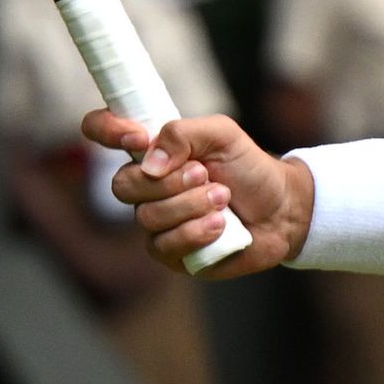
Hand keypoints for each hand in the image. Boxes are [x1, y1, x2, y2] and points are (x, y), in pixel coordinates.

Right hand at [82, 109, 311, 275]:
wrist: (282, 208)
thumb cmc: (249, 168)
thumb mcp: (223, 134)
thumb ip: (184, 133)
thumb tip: (149, 161)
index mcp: (151, 151)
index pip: (101, 131)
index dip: (106, 130)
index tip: (137, 137)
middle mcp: (145, 187)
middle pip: (122, 185)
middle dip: (169, 181)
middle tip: (206, 175)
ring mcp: (155, 222)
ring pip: (147, 217)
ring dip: (191, 205)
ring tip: (224, 198)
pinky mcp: (171, 253)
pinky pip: (164, 245)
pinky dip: (197, 232)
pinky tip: (221, 225)